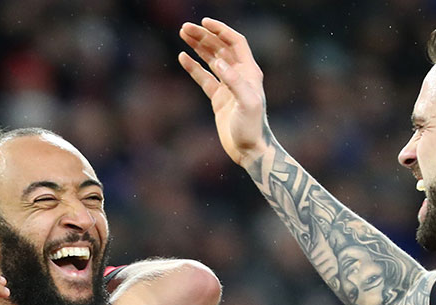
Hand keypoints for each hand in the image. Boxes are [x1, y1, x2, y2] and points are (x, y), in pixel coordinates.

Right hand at [178, 18, 270, 166]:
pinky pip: (204, 78)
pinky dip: (194, 67)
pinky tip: (182, 57)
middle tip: (184, 28)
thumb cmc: (252, 127)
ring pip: (211, 60)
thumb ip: (235, 82)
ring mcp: (228, 86)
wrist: (249, 150)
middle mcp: (240, 75)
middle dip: (204, 36)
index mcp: (249, 72)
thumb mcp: (247, 104)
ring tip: (182, 35)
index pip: (235, 42)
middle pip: (220, 47)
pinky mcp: (219, 98)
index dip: (221, 30)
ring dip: (198, 46)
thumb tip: (219, 63)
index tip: (204, 23)